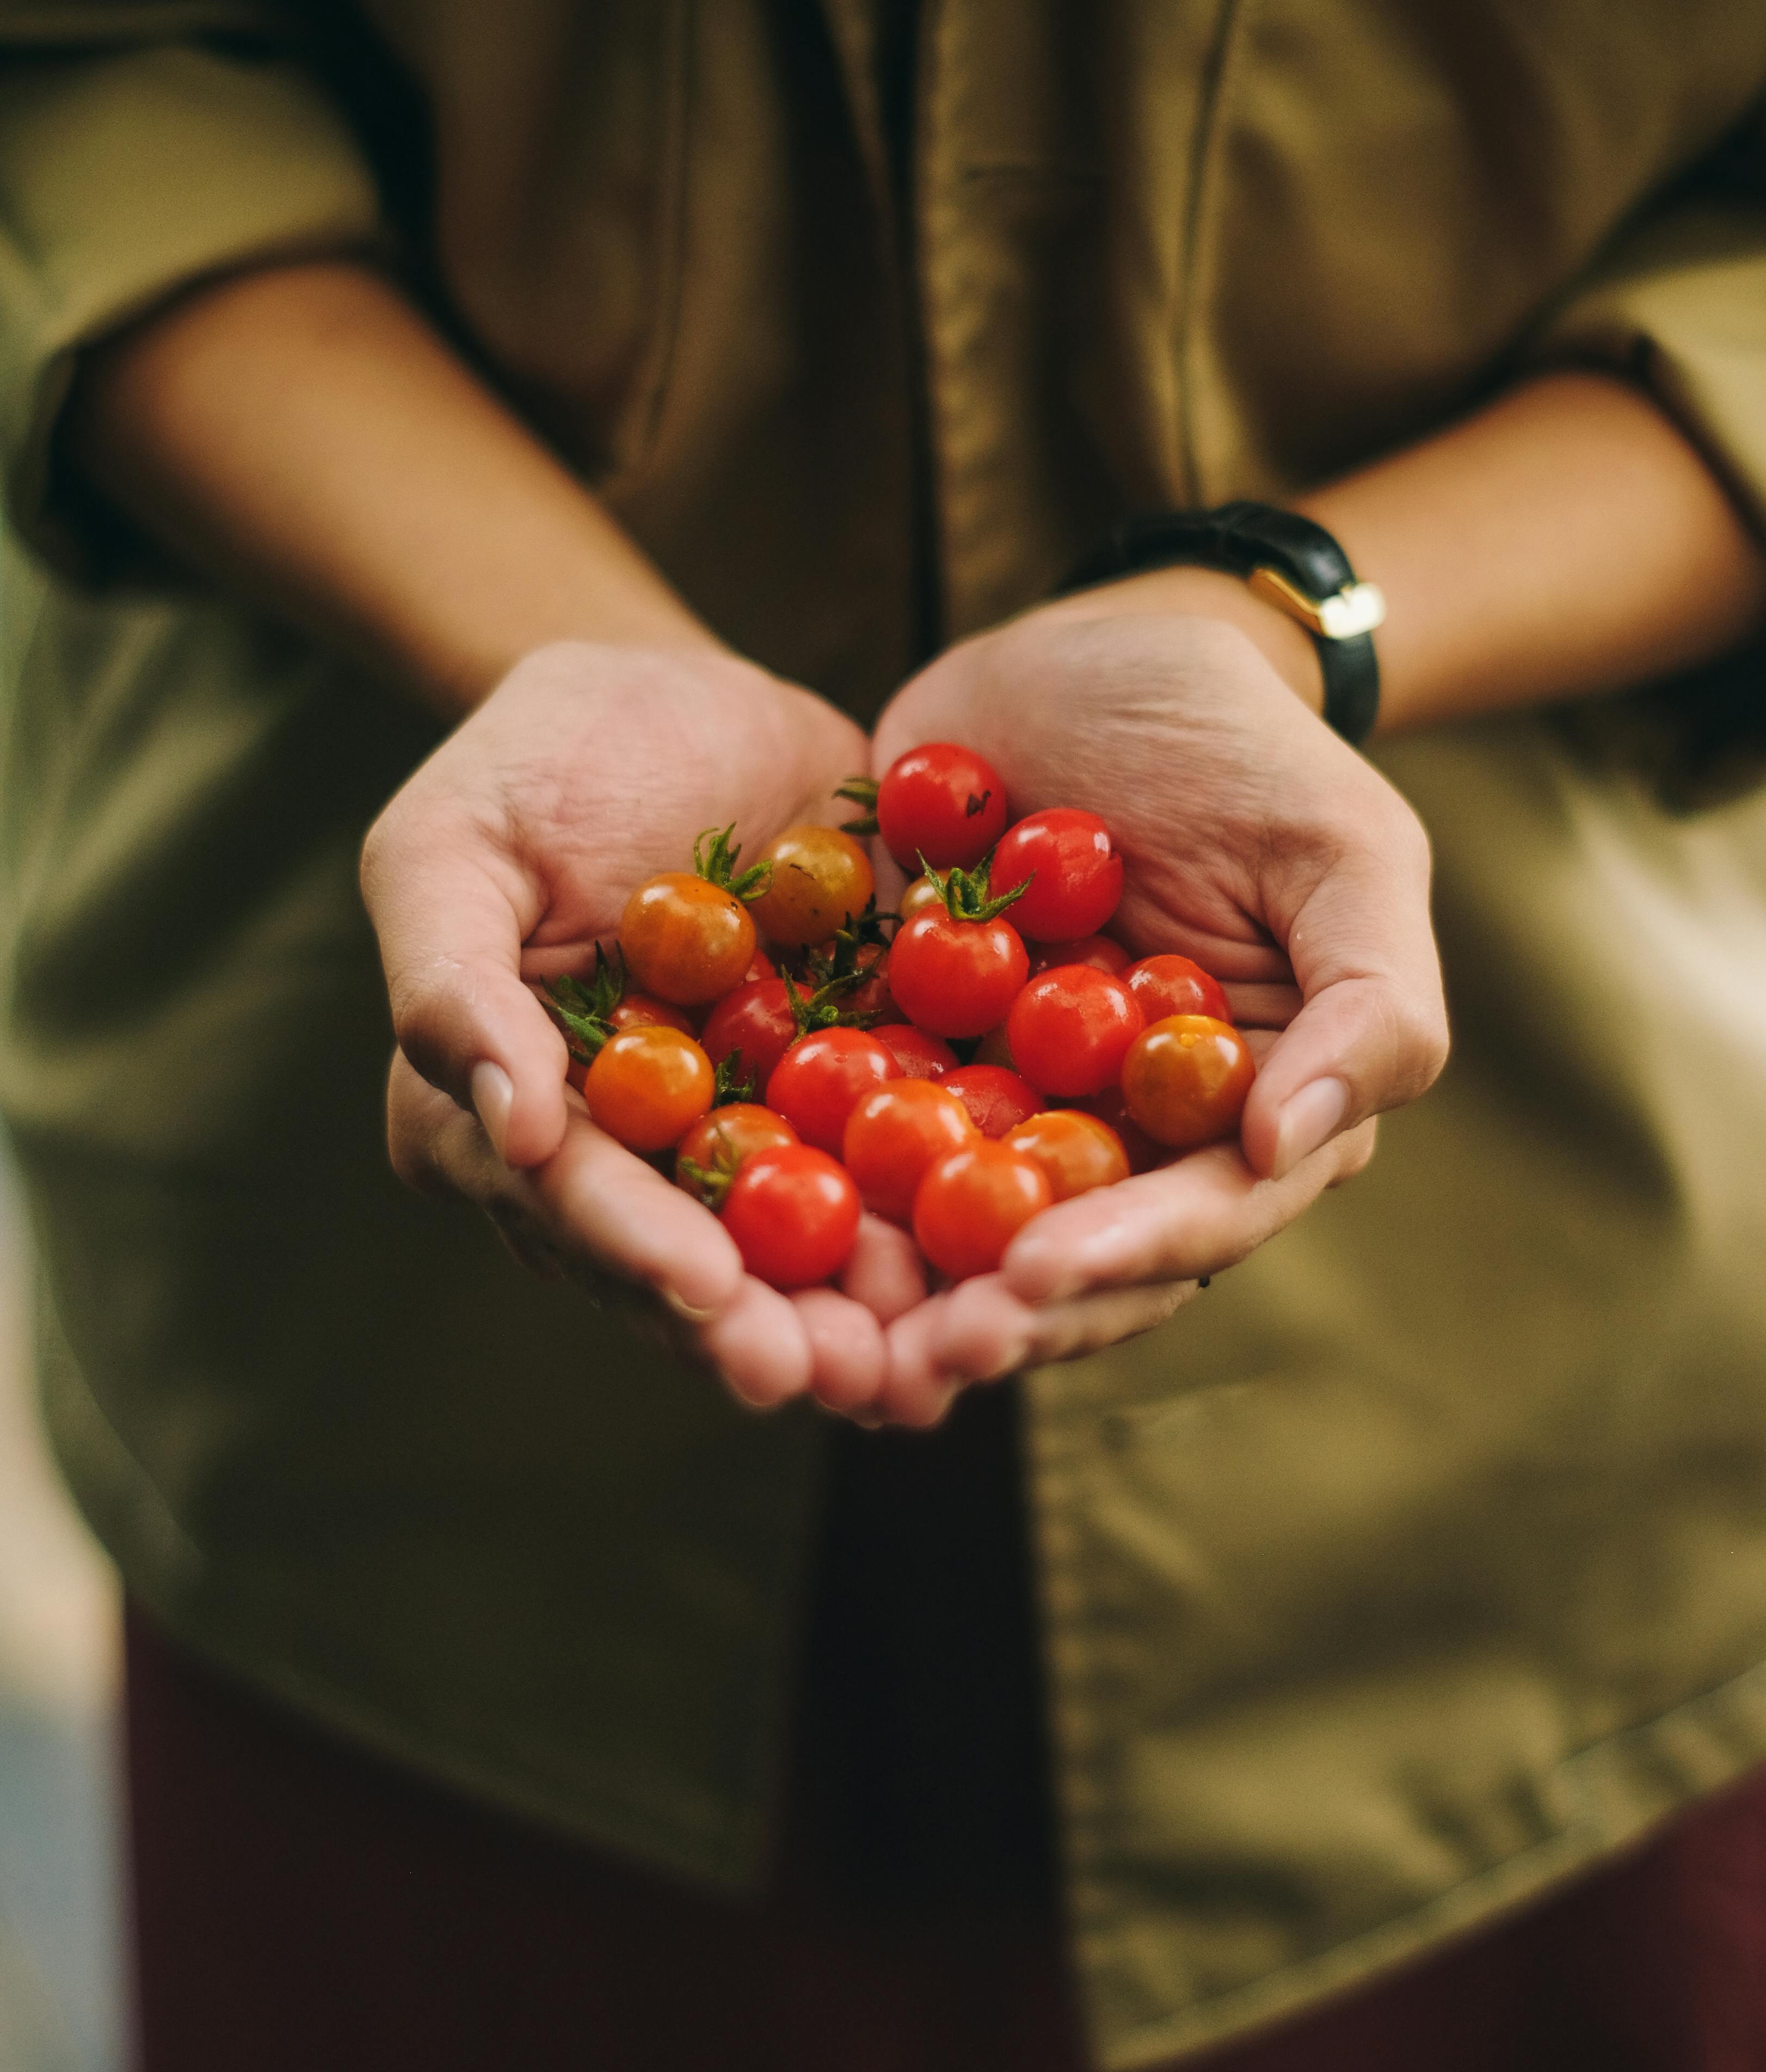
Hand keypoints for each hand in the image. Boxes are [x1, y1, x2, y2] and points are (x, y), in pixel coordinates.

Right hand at [361, 641, 897, 1414]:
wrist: (678, 696)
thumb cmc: (534, 762)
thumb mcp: (449, 845)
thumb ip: (453, 985)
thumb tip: (509, 1130)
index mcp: (509, 1120)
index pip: (573, 1204)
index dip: (639, 1253)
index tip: (709, 1292)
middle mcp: (627, 1159)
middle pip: (691, 1264)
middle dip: (767, 1328)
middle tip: (843, 1376)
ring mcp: (740, 1134)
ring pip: (798, 1248)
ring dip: (865, 1312)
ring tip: (933, 1357)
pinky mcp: (840, 1094)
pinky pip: (893, 1166)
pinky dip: (946, 1216)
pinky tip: (1010, 1257)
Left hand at [863, 598, 1448, 1415]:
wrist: (1097, 646)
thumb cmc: (1244, 744)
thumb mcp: (1345, 850)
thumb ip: (1370, 1005)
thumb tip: (1290, 1147)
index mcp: (1245, 1112)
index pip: (1194, 1219)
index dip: (1117, 1261)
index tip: (1030, 1280)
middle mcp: (1125, 1133)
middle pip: (1065, 1257)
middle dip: (992, 1313)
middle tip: (911, 1354)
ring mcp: (1009, 1097)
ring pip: (954, 1226)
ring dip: (894, 1290)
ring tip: (824, 1336)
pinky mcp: (905, 1045)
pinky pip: (851, 1129)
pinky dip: (809, 1177)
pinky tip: (746, 1218)